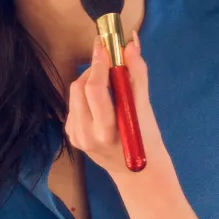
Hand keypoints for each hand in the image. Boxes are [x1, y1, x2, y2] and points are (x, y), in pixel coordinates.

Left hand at [65, 36, 169, 182]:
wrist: (138, 174)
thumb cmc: (146, 141)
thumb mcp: (145, 110)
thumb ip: (137, 75)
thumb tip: (131, 44)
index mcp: (105, 132)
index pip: (94, 91)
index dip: (98, 64)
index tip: (104, 45)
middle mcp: (85, 135)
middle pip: (79, 88)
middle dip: (94, 70)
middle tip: (110, 59)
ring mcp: (76, 136)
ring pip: (75, 94)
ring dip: (90, 80)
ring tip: (109, 80)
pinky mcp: (72, 135)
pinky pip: (74, 105)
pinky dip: (87, 95)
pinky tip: (102, 100)